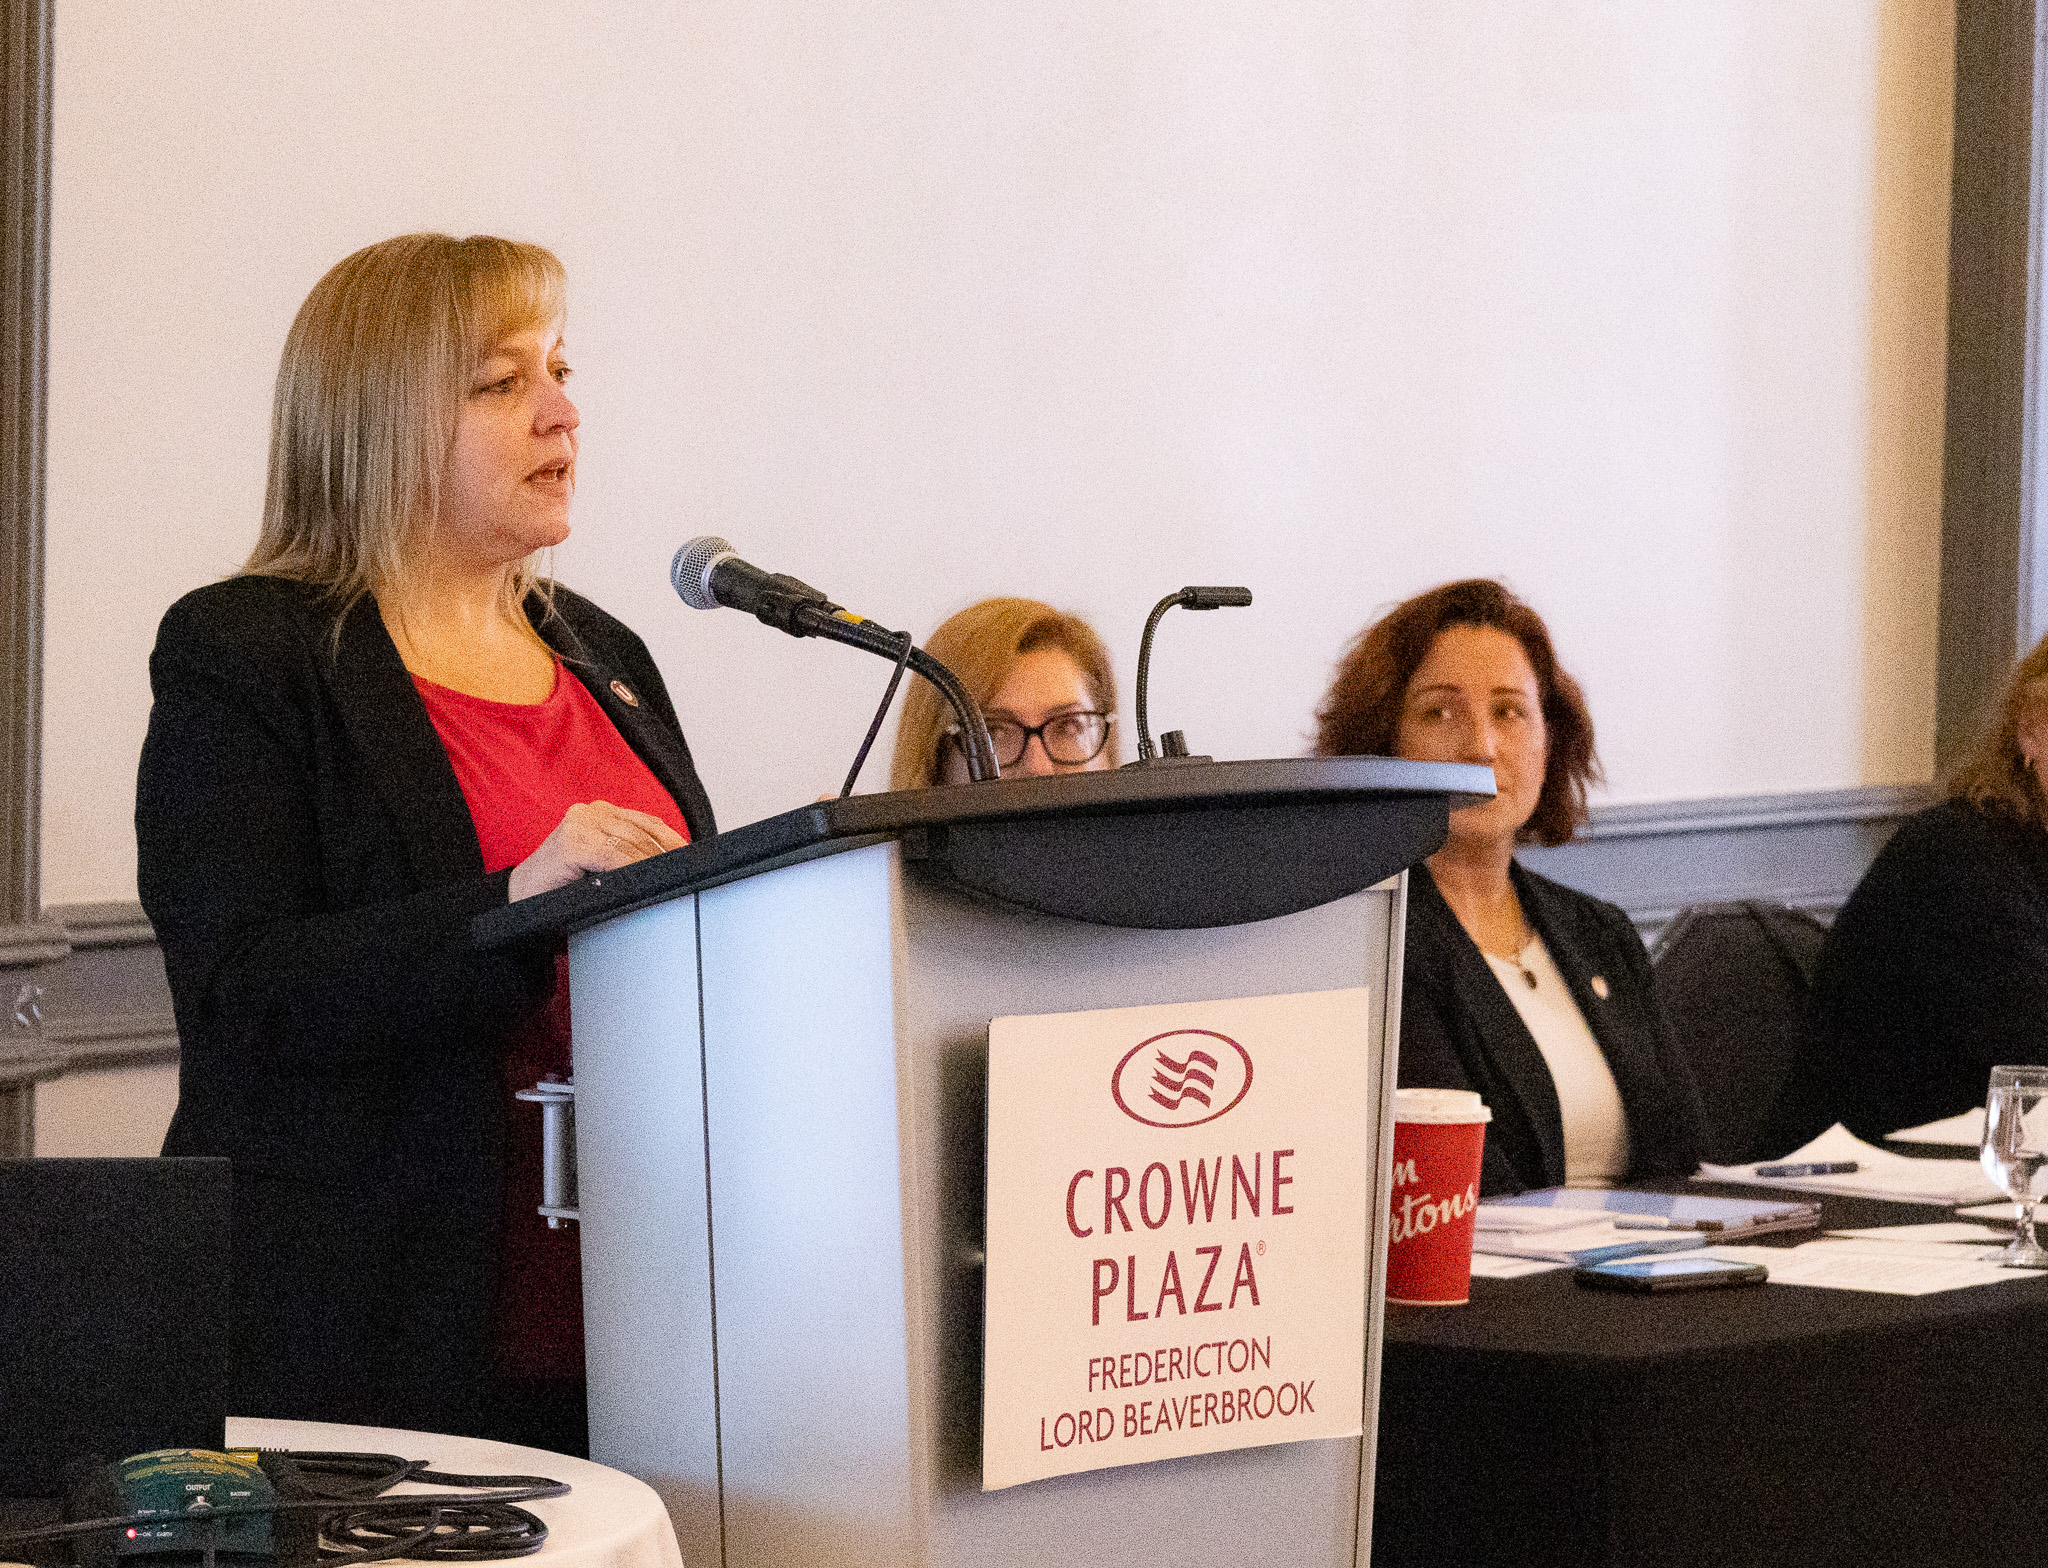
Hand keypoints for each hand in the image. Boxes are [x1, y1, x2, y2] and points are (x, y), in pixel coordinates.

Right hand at [508, 801, 687, 901]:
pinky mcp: (571, 842)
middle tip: (685, 873)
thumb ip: (625, 855)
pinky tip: (644, 879)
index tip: (691, 855)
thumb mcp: (599, 865)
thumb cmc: (561, 884)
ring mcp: (580, 824)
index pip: (647, 822)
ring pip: (630, 844)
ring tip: (669, 879)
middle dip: (666, 855)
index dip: (672, 839)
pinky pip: (612, 856)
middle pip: (642, 833)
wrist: (519, 897)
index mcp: (600, 813)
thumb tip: (668, 865)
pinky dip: (631, 869)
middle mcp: (590, 812)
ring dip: (652, 864)